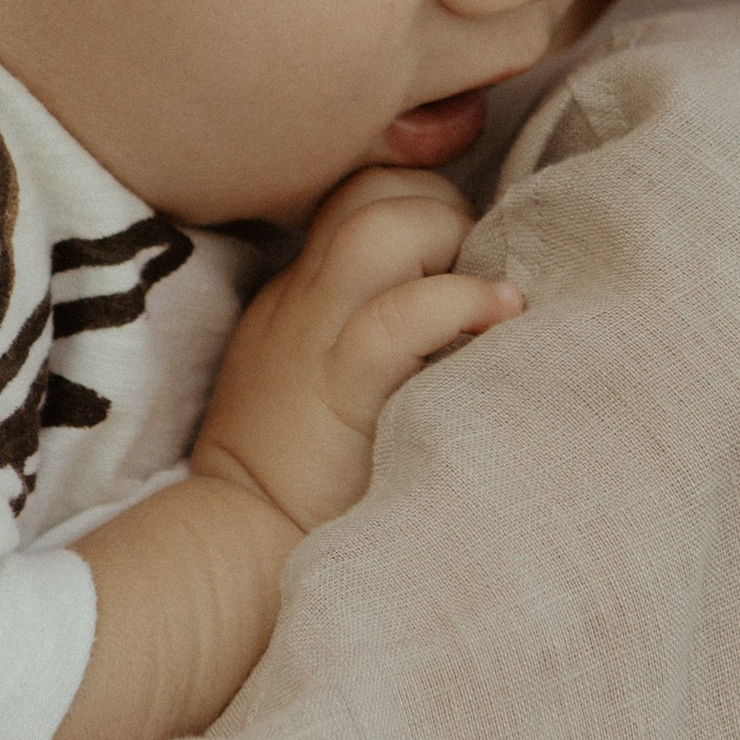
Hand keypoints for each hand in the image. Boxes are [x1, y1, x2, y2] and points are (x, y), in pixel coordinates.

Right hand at [189, 165, 521, 538]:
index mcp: (299, 295)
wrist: (238, 548)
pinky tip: (501, 313)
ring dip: (448, 238)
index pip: (358, 194)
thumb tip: (466, 298)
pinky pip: (397, 317)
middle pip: (368, 190)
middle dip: (440, 203)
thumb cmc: (298, 479)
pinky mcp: (339, 388)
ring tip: (489, 290)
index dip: (420, 198)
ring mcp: (314, 338)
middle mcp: (302, 300)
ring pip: (378, 228)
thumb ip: (368, 330)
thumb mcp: (321, 380)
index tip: (460, 250)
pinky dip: (459, 301)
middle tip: (477, 268)